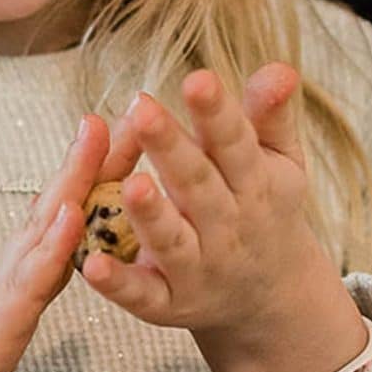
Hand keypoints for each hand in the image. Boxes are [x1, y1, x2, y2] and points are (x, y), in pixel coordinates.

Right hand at [0, 112, 109, 371]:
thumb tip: (53, 260)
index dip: (101, 170)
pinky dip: (52, 249)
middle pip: (62, 201)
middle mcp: (8, 270)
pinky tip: (72, 218)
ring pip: (44, 228)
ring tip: (102, 132)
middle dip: (102, 156)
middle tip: (140, 106)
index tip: (134, 126)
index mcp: (16, 272)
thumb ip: (26, 290)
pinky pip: (27, 285)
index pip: (67, 211)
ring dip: (77, 179)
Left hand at [80, 68, 367, 371]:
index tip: (197, 79)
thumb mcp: (277, 162)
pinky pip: (142, 295)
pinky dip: (119, 283)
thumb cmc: (264, 208)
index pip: (235, 145)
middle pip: (198, 186)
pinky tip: (91, 264)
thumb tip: (280, 67)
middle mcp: (228, 228)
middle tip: (144, 108)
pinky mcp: (169, 304)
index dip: (217, 113)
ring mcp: (199, 269)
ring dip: (151, 216)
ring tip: (132, 184)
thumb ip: (270, 116)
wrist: (270, 296)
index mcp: (255, 185)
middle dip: (172, 149)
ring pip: (172, 241)